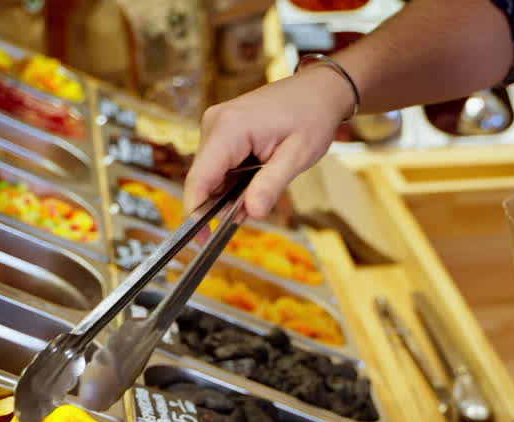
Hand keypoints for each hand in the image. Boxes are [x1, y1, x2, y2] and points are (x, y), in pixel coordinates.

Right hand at [184, 66, 355, 219]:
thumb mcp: (297, 156)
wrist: (318, 90)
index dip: (195, 213)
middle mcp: (214, 124)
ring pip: (211, 174)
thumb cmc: (311, 117)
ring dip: (230, 192)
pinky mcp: (221, 130)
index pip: (199, 178)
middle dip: (221, 204)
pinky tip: (257, 179)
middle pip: (203, 179)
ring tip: (264, 189)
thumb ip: (271, 185)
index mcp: (229, 128)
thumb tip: (252, 213)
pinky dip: (234, 181)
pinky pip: (219, 165)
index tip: (200, 240)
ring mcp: (216, 125)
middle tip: (255, 212)